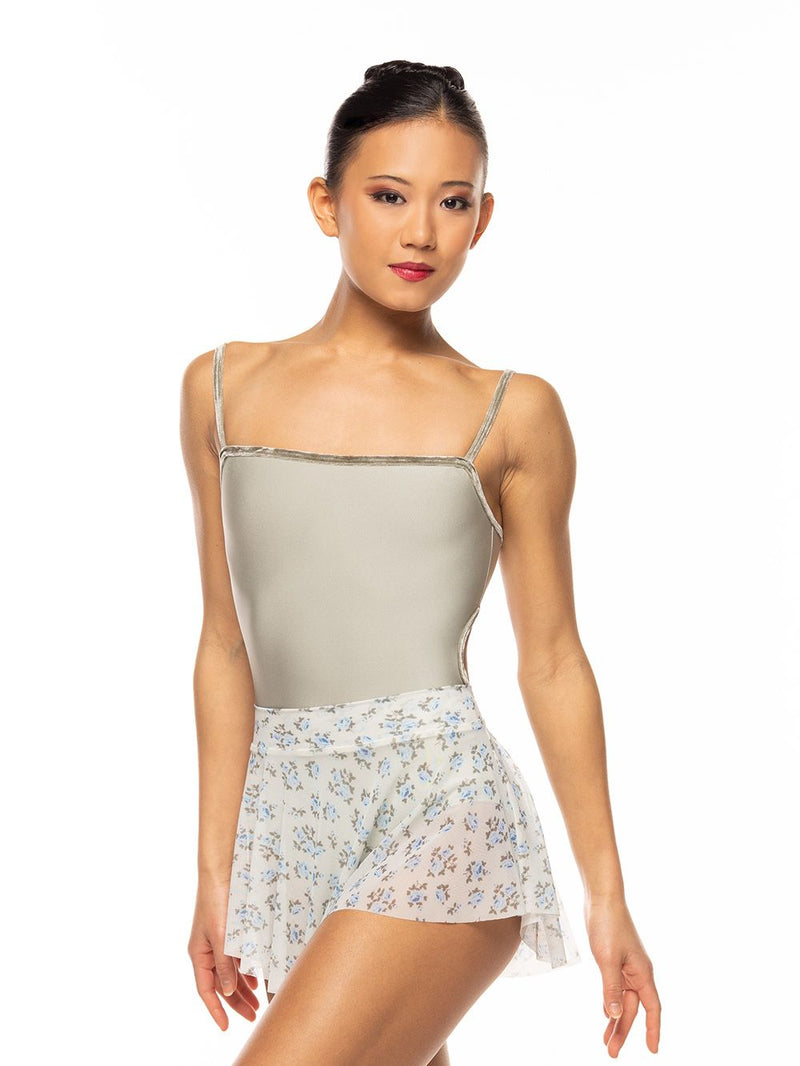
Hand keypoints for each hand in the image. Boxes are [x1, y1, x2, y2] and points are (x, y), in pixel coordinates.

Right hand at [187, 880, 260, 1030]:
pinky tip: (256, 979)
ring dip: (243, 989)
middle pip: (220, 985)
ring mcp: (217, 942)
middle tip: (253, 1017)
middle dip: (236, 1003)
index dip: (216, 1011)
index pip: (206, 991)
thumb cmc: (218, 901)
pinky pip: (236, 960)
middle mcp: (207, 951)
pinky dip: (246, 971)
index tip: (225, 1028)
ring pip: (230, 974)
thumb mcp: (222, 936)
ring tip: (258, 1003)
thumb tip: (226, 991)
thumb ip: (224, 964)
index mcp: (199, 954)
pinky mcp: (229, 932)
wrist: (222, 871)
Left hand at [585, 895, 660, 1056]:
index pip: (652, 1008)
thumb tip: (613, 1015)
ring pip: (622, 1000)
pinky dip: (609, 1003)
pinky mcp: (614, 961)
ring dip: (614, 1019)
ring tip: (606, 1041)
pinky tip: (605, 1015)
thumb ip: (610, 988)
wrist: (601, 899)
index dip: (653, 1030)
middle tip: (612, 1052)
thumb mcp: (607, 959)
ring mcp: (626, 967)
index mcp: (642, 973)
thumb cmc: (608, 925)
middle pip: (633, 1009)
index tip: (653, 1050)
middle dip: (623, 1031)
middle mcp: (637, 972)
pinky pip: (614, 989)